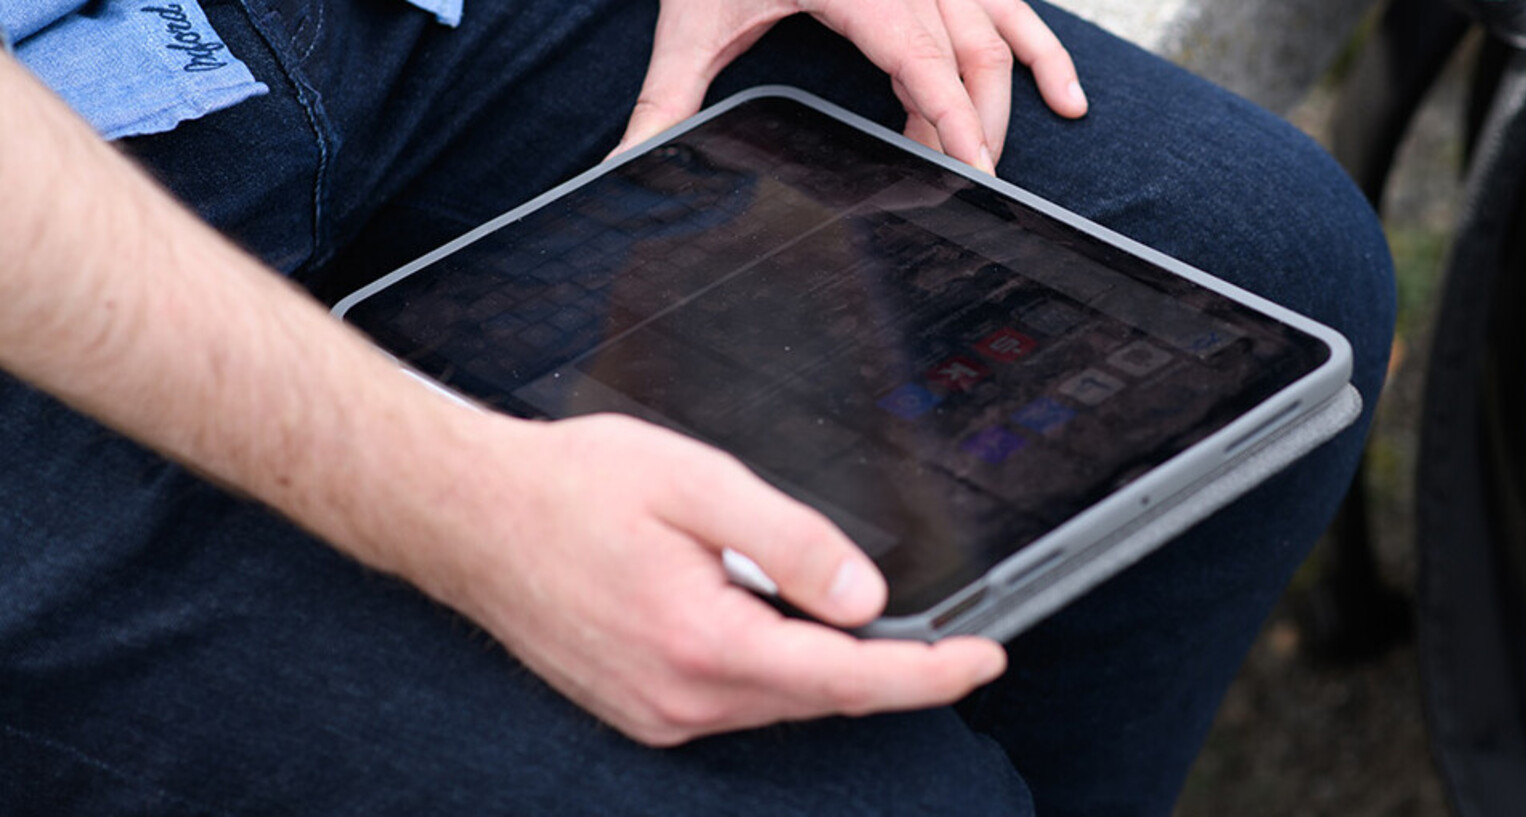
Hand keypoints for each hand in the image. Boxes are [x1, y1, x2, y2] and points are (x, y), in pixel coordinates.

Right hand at [419, 412, 1004, 746]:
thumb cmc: (567, 489)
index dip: (929, 672)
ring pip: (782, 701)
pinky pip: (738, 701)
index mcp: (703, 643)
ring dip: (830, 666)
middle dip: (890, 667)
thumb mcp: (697, 484)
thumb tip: (867, 593)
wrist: (468, 515)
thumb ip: (791, 540)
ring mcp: (656, 713)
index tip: (985, 656)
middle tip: (947, 628)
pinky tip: (778, 624)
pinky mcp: (640, 710)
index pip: (847, 677)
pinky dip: (778, 670)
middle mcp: (680, 697)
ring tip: (854, 612)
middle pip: (822, 696)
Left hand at [616, 0, 1088, 171]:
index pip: (923, 62)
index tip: (971, 177)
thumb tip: (626, 160)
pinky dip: (1044, 52)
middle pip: (972, 60)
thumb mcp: (692, 16)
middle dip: (972, 134)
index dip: (950, 123)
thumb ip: (666, 94)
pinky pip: (1013, 7)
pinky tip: (1066, 98)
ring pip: (999, 38)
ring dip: (1006, 106)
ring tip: (995, 165)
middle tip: (955, 191)